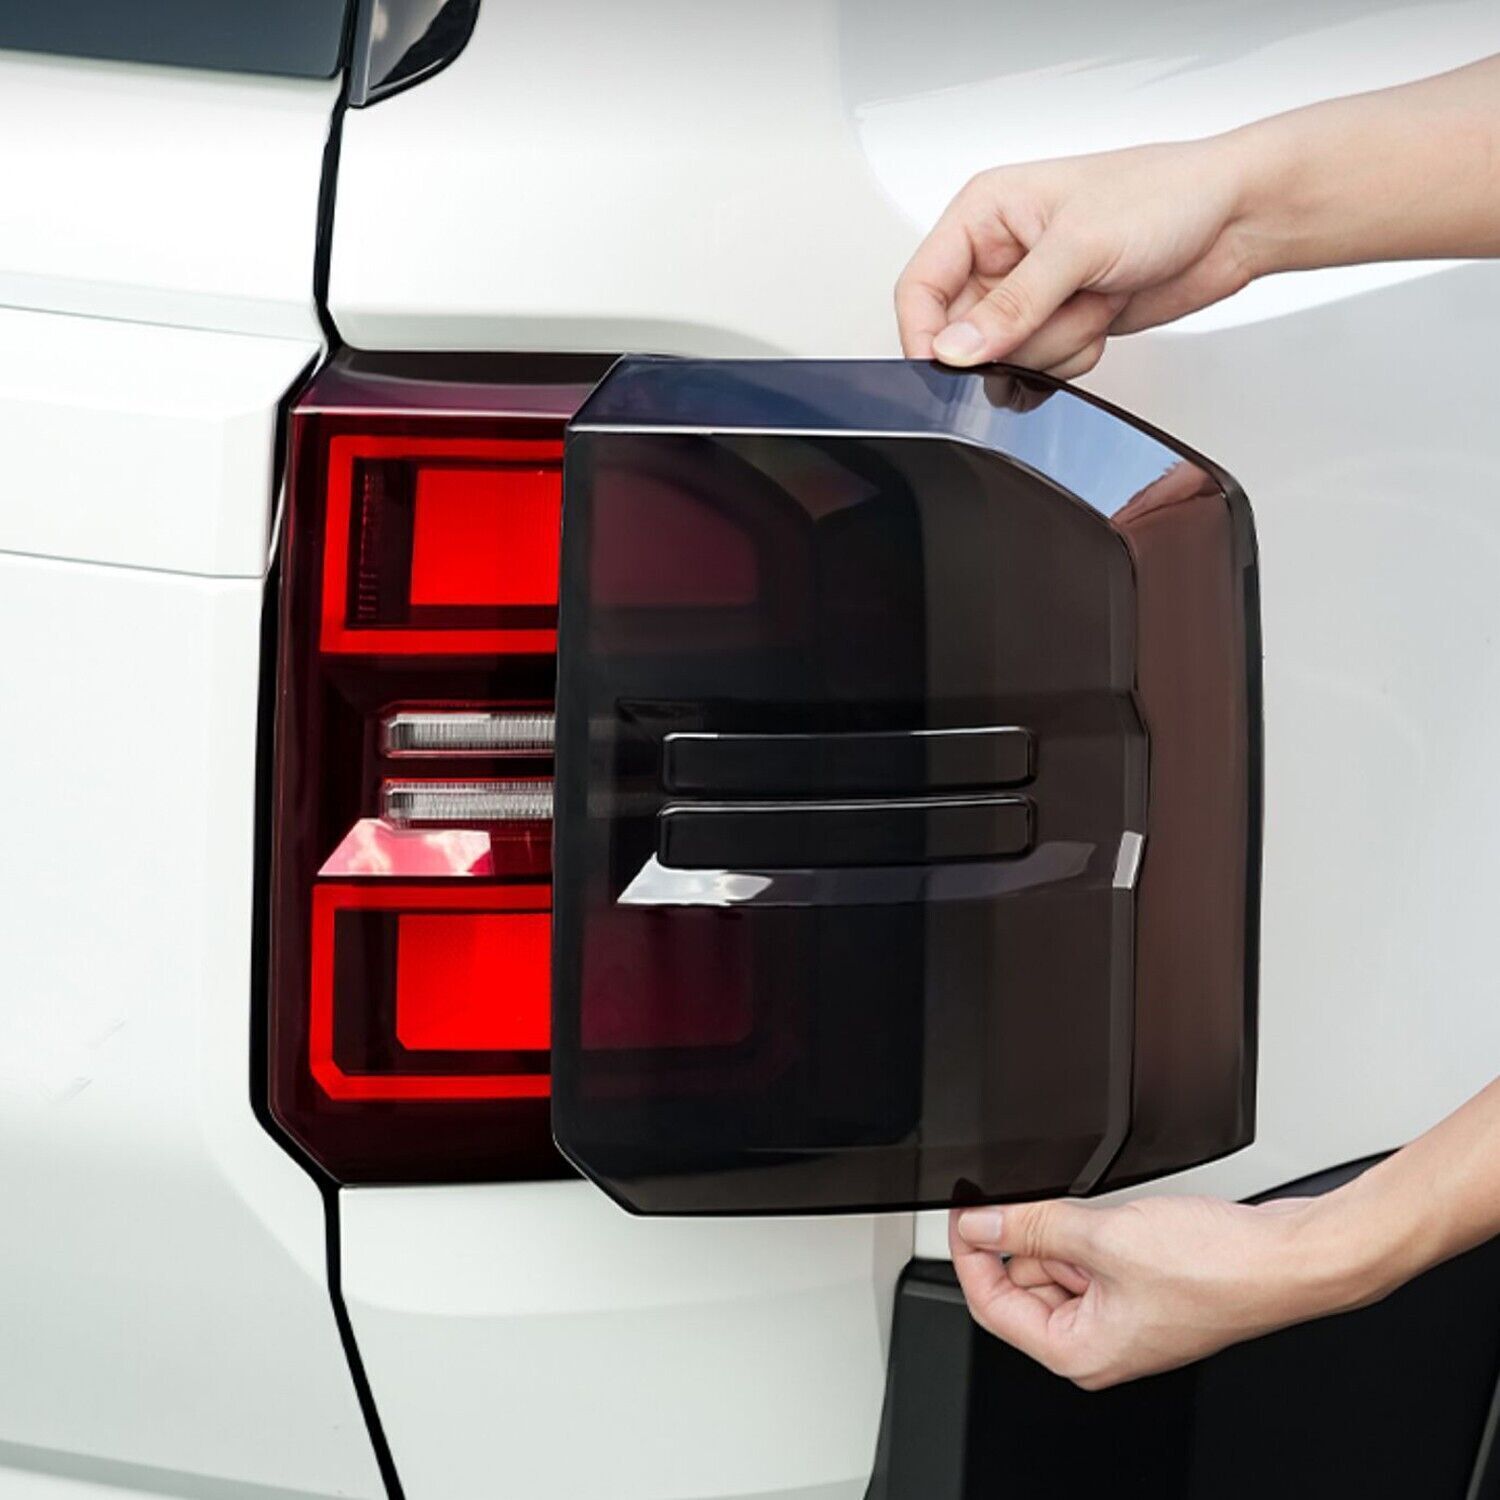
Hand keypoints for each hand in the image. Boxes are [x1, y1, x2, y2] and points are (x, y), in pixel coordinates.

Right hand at [895, 138, 1260, 375]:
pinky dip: (1073, 357)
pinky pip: (1041, 369)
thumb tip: (956, 349)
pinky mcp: (1061, 323)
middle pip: (962, 335)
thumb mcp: (1079, 245)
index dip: (926, 335)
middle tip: (1058, 309)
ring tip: (1093, 299)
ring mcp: (1031, 294)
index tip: (949, 367)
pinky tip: (1102, 318)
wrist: (1234, 219)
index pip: (920, 288)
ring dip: (1054, 345)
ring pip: (1004, 359)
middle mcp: (1001, 254)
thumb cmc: (1167, 195)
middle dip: (1014, 339)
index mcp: (985, 213)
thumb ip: (1012, 305)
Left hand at [948, 1191, 1384, 1389]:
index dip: (970, 1255)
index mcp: (1079, 1354)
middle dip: (1022, 1240)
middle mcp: (1097, 1346)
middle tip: (1028, 1202)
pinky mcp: (1141, 1291)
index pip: (992, 1306)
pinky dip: (1086, 1234)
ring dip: (1059, 1234)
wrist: (1286, 1259)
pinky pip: (1090, 1260)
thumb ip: (1031, 1226)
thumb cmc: (1219, 1270)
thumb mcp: (1103, 1237)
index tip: (963, 1214)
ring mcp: (1121, 1319)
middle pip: (1022, 1287)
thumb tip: (981, 1222)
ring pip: (1056, 1268)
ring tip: (1090, 1214)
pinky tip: (1109, 1217)